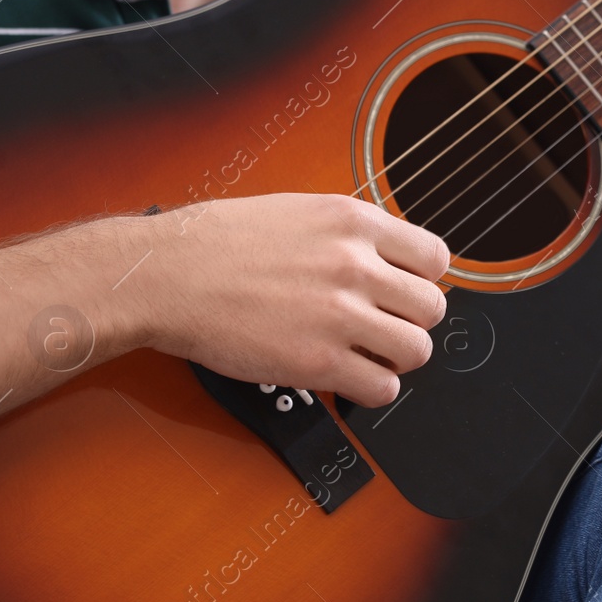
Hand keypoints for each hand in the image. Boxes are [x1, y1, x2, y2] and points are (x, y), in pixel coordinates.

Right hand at [124, 193, 449, 407]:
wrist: (166, 274)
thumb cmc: (217, 242)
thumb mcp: (299, 211)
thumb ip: (349, 235)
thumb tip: (387, 261)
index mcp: (353, 221)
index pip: (435, 257)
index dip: (423, 281)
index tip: (404, 292)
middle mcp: (355, 264)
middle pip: (433, 308)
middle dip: (412, 322)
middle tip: (384, 327)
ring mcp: (339, 314)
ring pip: (417, 350)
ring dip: (396, 358)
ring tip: (367, 355)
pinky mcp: (318, 361)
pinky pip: (382, 388)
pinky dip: (371, 390)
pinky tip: (347, 378)